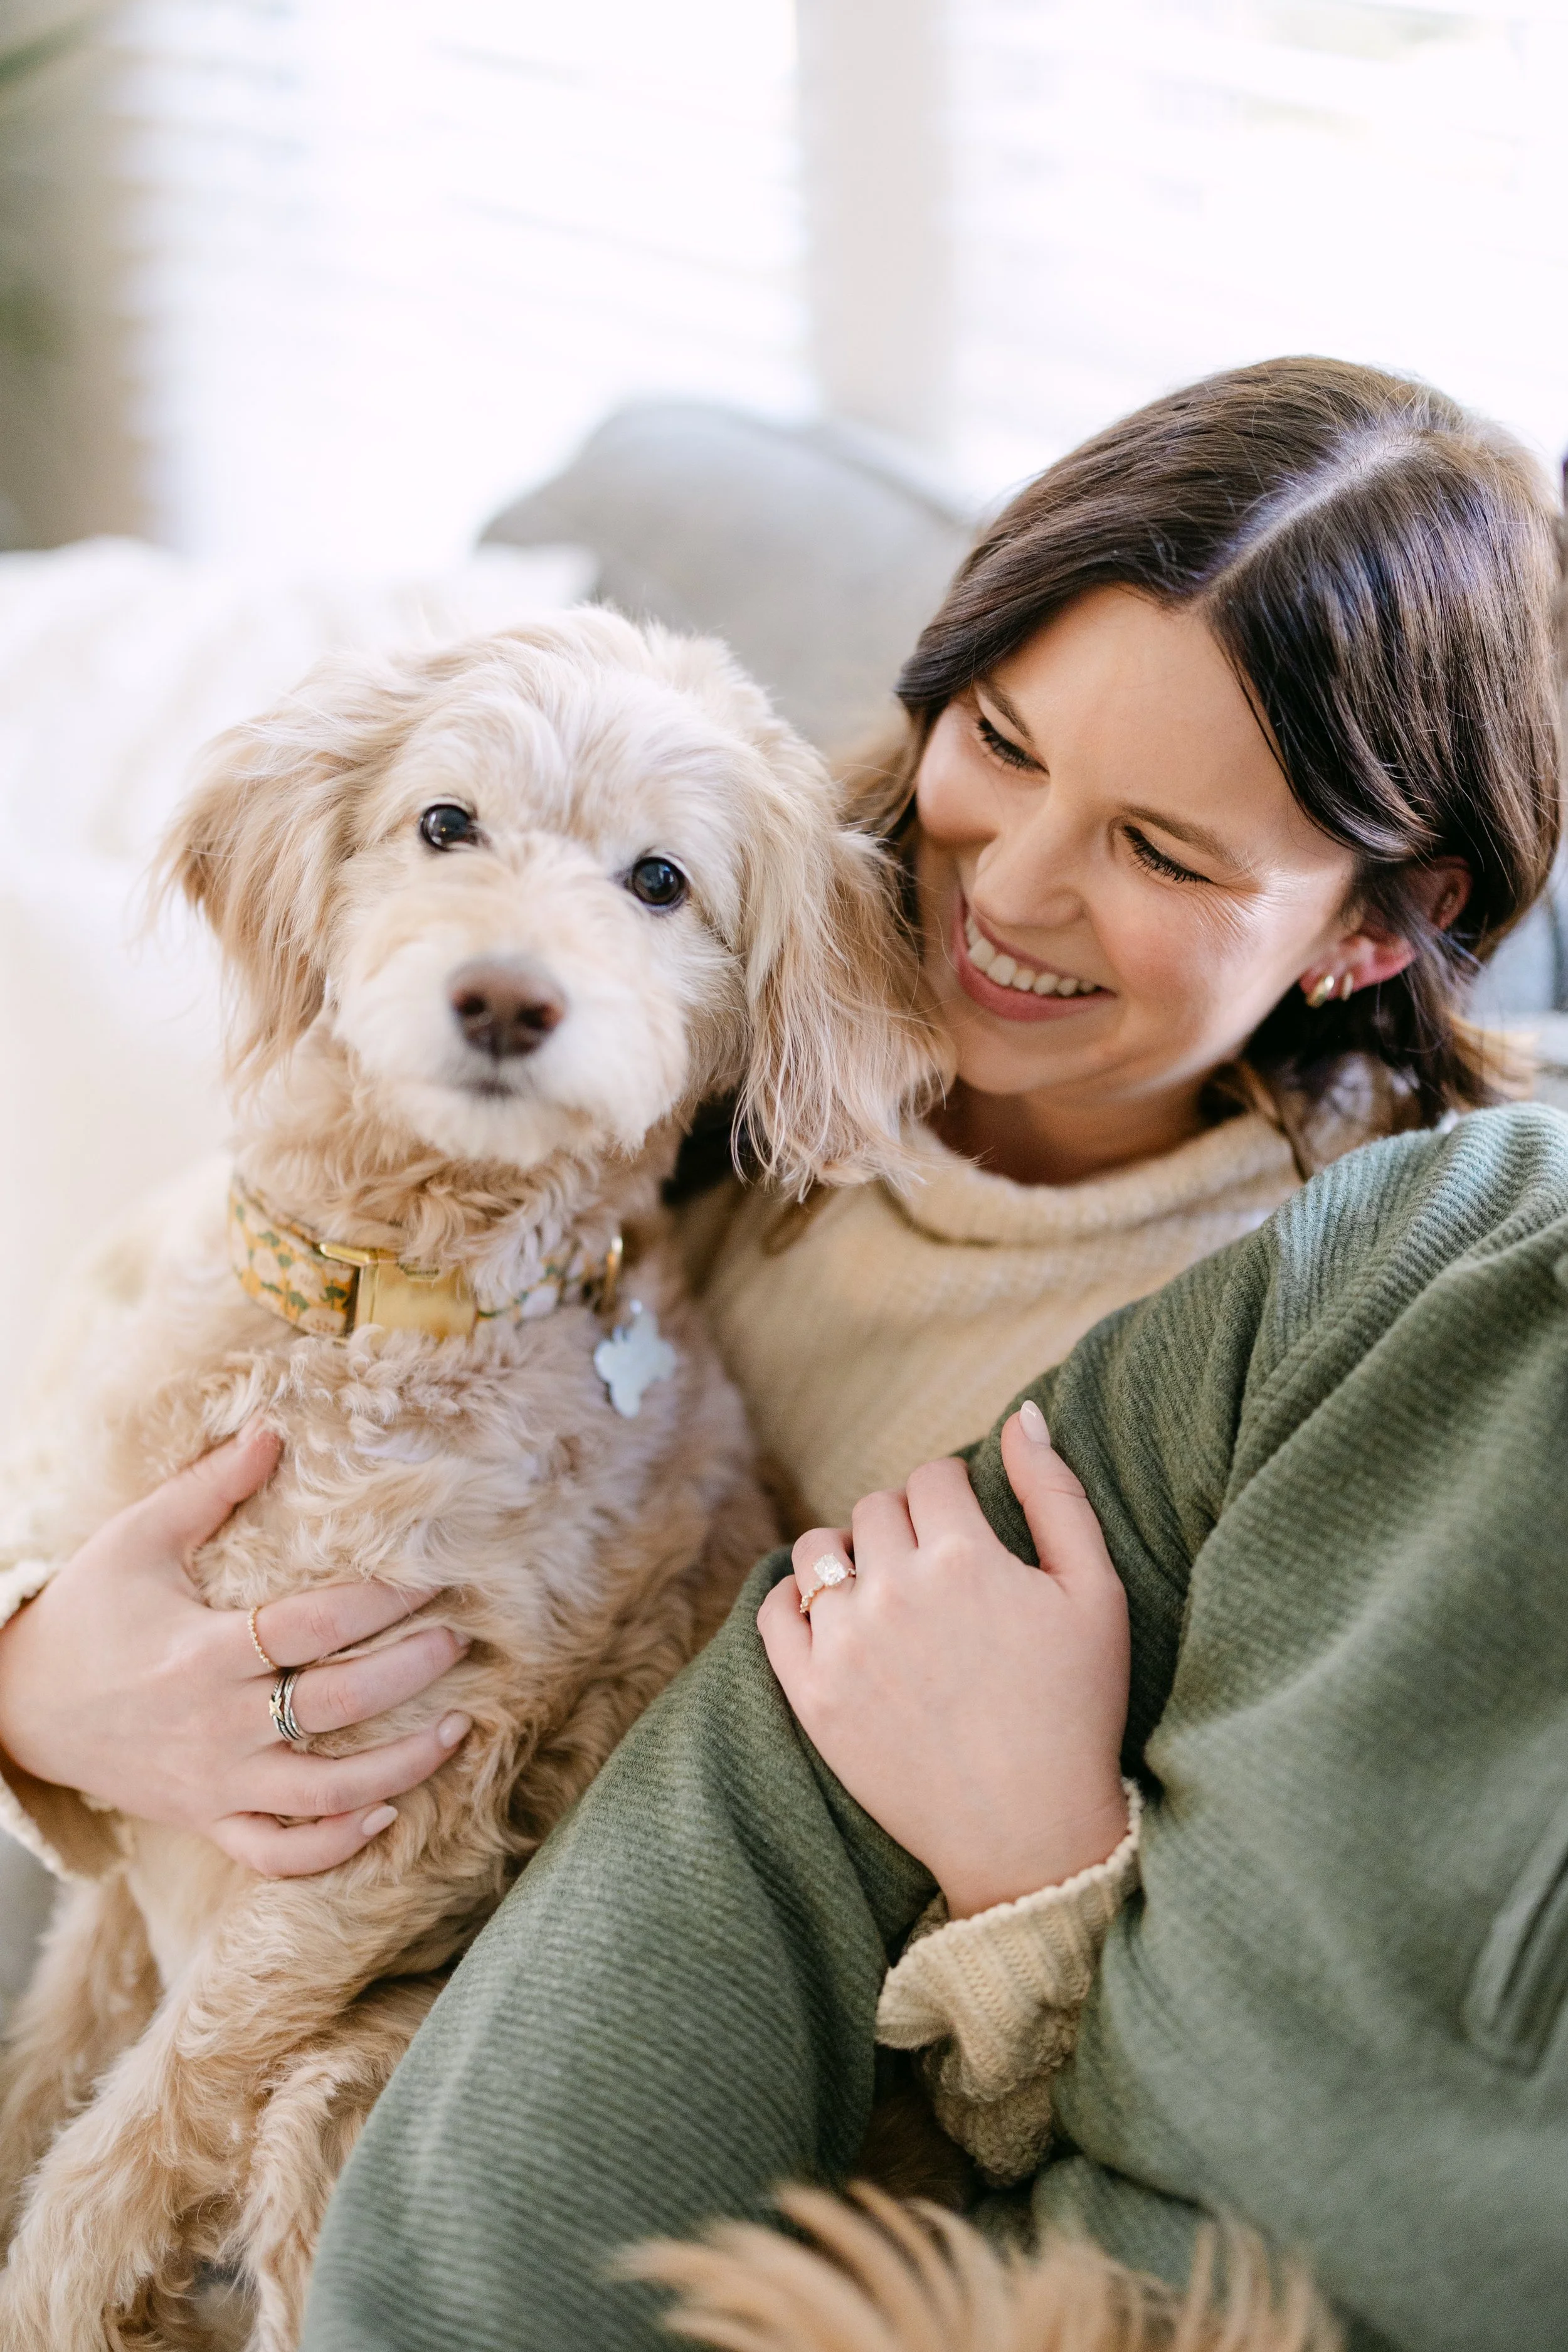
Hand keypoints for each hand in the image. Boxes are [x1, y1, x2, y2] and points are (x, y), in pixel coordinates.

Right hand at [0, 1421, 471, 1876]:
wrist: (19, 1705)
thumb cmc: (86, 1612)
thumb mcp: (138, 1539)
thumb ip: (210, 1487)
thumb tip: (273, 1432)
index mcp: (204, 1651)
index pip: (314, 1625)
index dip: (382, 1601)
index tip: (435, 1576)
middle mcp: (216, 1724)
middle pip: (334, 1705)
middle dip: (410, 1673)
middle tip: (460, 1641)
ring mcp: (214, 1783)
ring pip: (323, 1794)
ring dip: (400, 1769)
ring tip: (459, 1732)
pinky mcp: (207, 1820)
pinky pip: (277, 1853)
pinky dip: (333, 1847)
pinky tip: (385, 1816)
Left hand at [758, 1401, 1129, 1917]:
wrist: (1029, 1833)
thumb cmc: (1075, 1709)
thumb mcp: (1094, 1591)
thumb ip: (1056, 1493)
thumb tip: (1021, 1414)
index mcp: (963, 1556)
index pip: (934, 1476)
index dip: (956, 1496)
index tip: (971, 1532)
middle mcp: (894, 1590)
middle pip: (877, 1509)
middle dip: (908, 1526)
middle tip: (941, 1574)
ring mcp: (844, 1644)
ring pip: (819, 1551)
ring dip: (849, 1555)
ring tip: (886, 1591)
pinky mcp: (811, 1695)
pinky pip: (774, 1611)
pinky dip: (796, 1601)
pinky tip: (834, 1616)